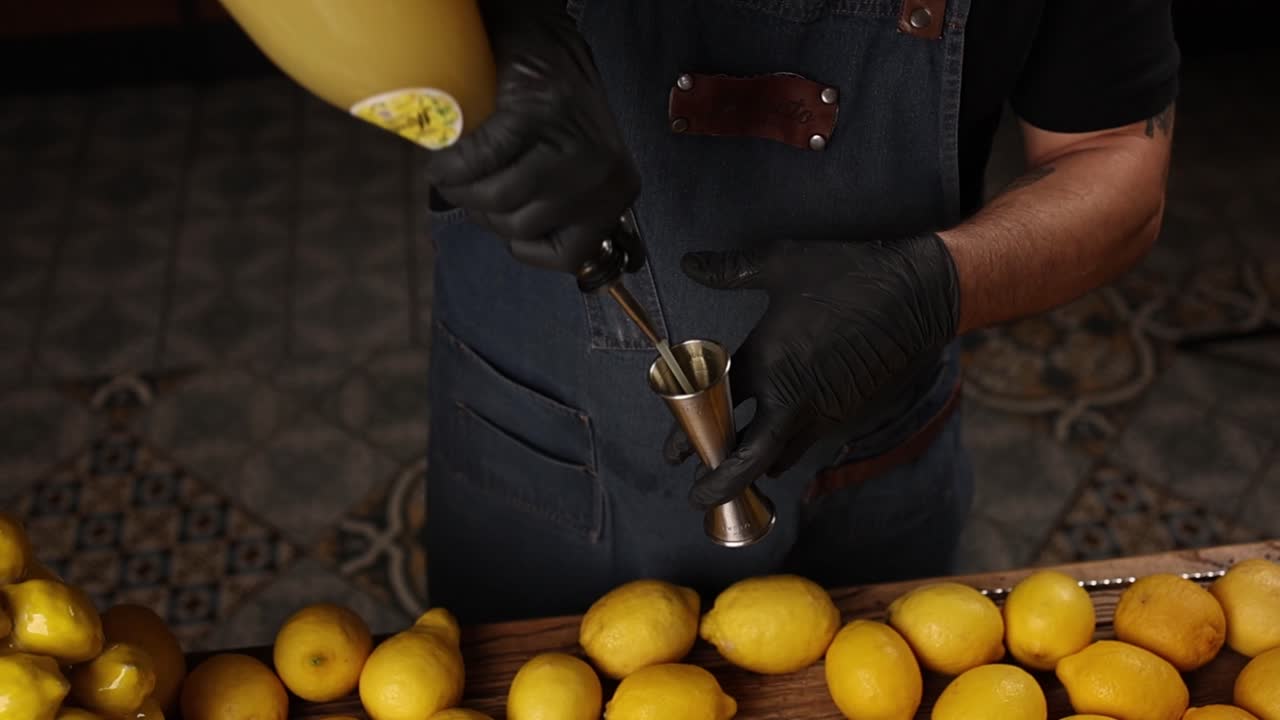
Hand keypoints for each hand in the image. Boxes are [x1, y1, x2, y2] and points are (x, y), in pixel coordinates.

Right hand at [422, 4, 642, 274]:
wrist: (543, 42)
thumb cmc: (552, 110)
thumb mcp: (572, 168)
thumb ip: (555, 206)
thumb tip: (514, 241)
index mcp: (616, 193)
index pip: (567, 256)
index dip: (523, 244)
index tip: (502, 221)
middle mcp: (603, 175)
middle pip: (521, 226)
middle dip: (482, 212)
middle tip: (464, 190)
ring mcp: (572, 145)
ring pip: (498, 199)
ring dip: (462, 190)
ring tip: (450, 175)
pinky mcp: (536, 116)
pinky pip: (480, 161)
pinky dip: (453, 164)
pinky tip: (444, 160)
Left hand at [669, 234, 960, 508]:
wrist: (919, 294)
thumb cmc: (850, 275)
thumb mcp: (782, 264)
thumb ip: (730, 270)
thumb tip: (690, 263)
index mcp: (769, 362)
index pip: (715, 409)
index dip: (687, 436)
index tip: (672, 455)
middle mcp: (794, 397)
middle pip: (750, 460)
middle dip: (721, 484)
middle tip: (698, 496)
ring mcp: (825, 411)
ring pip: (780, 457)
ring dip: (753, 467)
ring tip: (729, 469)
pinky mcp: (848, 414)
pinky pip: (807, 443)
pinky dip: (783, 450)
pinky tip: (772, 443)